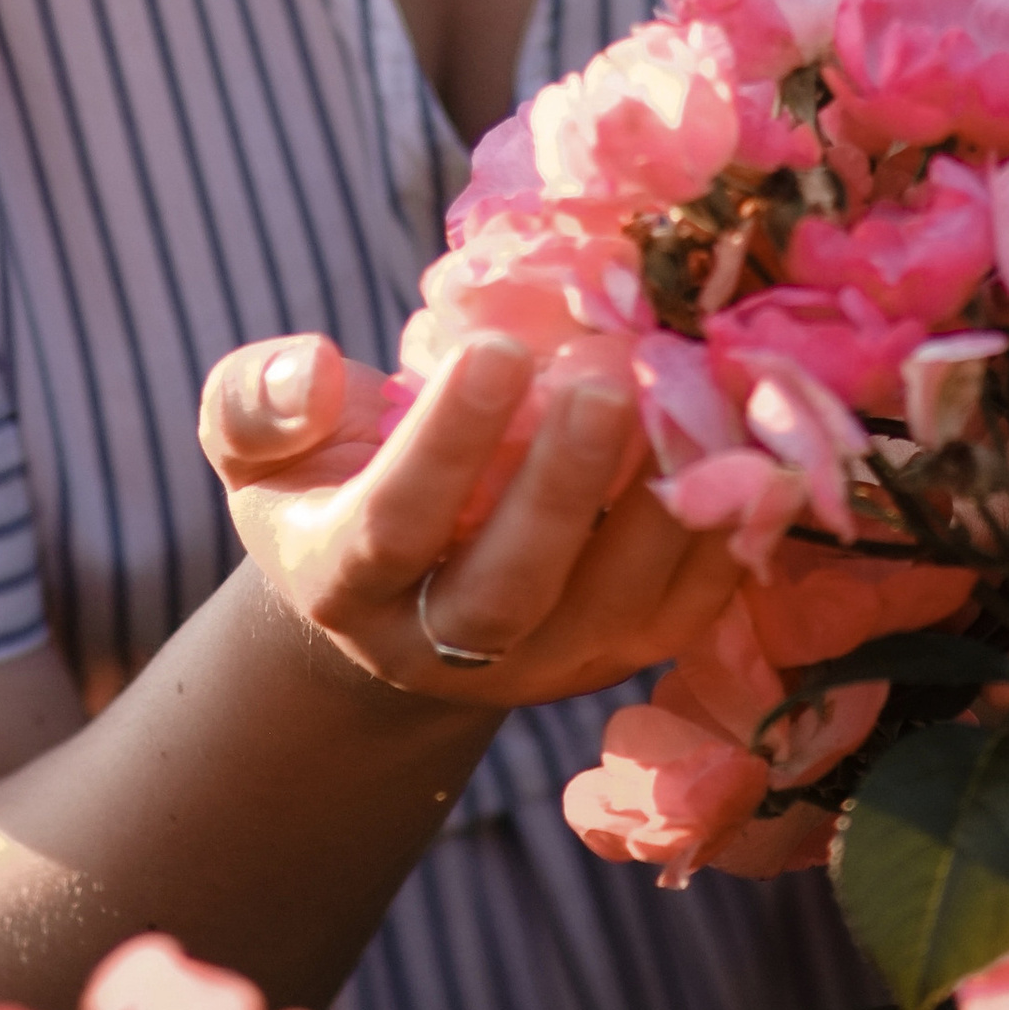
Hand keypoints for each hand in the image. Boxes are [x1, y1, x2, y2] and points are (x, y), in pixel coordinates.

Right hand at [199, 330, 742, 706]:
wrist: (403, 577)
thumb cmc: (328, 475)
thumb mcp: (259, 439)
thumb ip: (256, 402)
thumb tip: (311, 372)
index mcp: (344, 582)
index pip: (392, 528)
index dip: (444, 446)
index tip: (492, 348)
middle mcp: (443, 646)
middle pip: (508, 590)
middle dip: (563, 486)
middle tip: (607, 374)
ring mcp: (548, 660)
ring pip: (614, 608)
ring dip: (661, 503)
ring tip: (692, 391)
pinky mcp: (629, 648)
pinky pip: (690, 606)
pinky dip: (731, 527)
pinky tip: (752, 435)